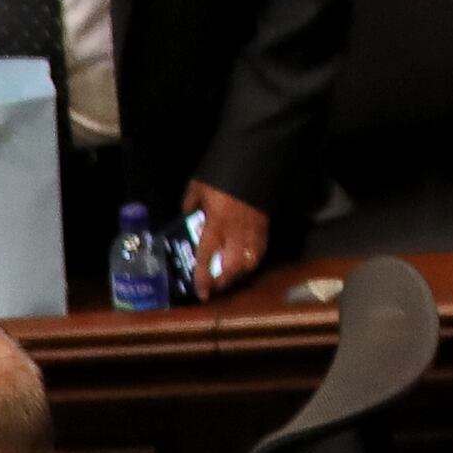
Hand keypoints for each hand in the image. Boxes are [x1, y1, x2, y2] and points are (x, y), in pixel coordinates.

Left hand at [187, 181, 274, 296]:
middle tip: (213, 289)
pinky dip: (252, 262)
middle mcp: (235, 231)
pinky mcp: (265, 225)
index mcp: (216, 223)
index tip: (201, 293)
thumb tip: (187, 216)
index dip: (203, 277)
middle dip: (222, 282)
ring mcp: (253, 230)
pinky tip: (245, 265)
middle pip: (231, 267)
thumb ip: (191, 205)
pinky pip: (260, 250)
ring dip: (238, 275)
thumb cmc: (220, 174)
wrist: (254, 160)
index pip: (207, 256)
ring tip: (228, 280)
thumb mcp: (198, 187)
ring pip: (249, 262)